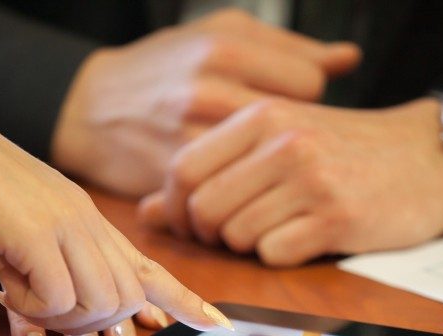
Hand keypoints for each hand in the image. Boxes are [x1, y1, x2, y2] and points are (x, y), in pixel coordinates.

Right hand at [0, 224, 171, 335]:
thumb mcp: (10, 239)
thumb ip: (41, 281)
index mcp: (86, 220)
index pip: (149, 266)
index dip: (185, 301)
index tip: (218, 328)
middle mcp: (86, 221)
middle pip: (128, 299)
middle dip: (94, 325)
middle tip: (43, 313)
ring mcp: (67, 224)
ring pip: (102, 303)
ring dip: (59, 317)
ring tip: (19, 293)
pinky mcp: (39, 232)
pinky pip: (60, 299)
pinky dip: (31, 308)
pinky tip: (5, 281)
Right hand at [51, 8, 359, 196]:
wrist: (91, 109)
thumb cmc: (166, 66)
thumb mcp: (221, 35)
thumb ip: (288, 47)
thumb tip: (351, 58)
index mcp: (225, 48)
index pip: (309, 82)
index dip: (306, 98)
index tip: (289, 104)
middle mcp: (207, 90)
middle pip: (292, 127)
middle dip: (292, 140)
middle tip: (280, 143)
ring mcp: (189, 135)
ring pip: (263, 166)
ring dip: (268, 172)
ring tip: (259, 165)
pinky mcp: (175, 175)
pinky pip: (230, 192)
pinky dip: (240, 193)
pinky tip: (234, 182)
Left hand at [138, 97, 442, 265]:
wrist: (428, 158)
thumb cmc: (345, 152)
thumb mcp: (278, 142)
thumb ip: (214, 170)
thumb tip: (147, 212)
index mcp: (262, 117)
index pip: (183, 169)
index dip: (174, 208)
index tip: (192, 223)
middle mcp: (284, 143)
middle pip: (204, 209)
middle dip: (208, 235)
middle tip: (234, 236)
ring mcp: (312, 181)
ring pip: (237, 236)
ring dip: (247, 246)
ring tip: (276, 231)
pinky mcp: (337, 220)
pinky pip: (274, 255)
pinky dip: (280, 256)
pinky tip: (304, 240)